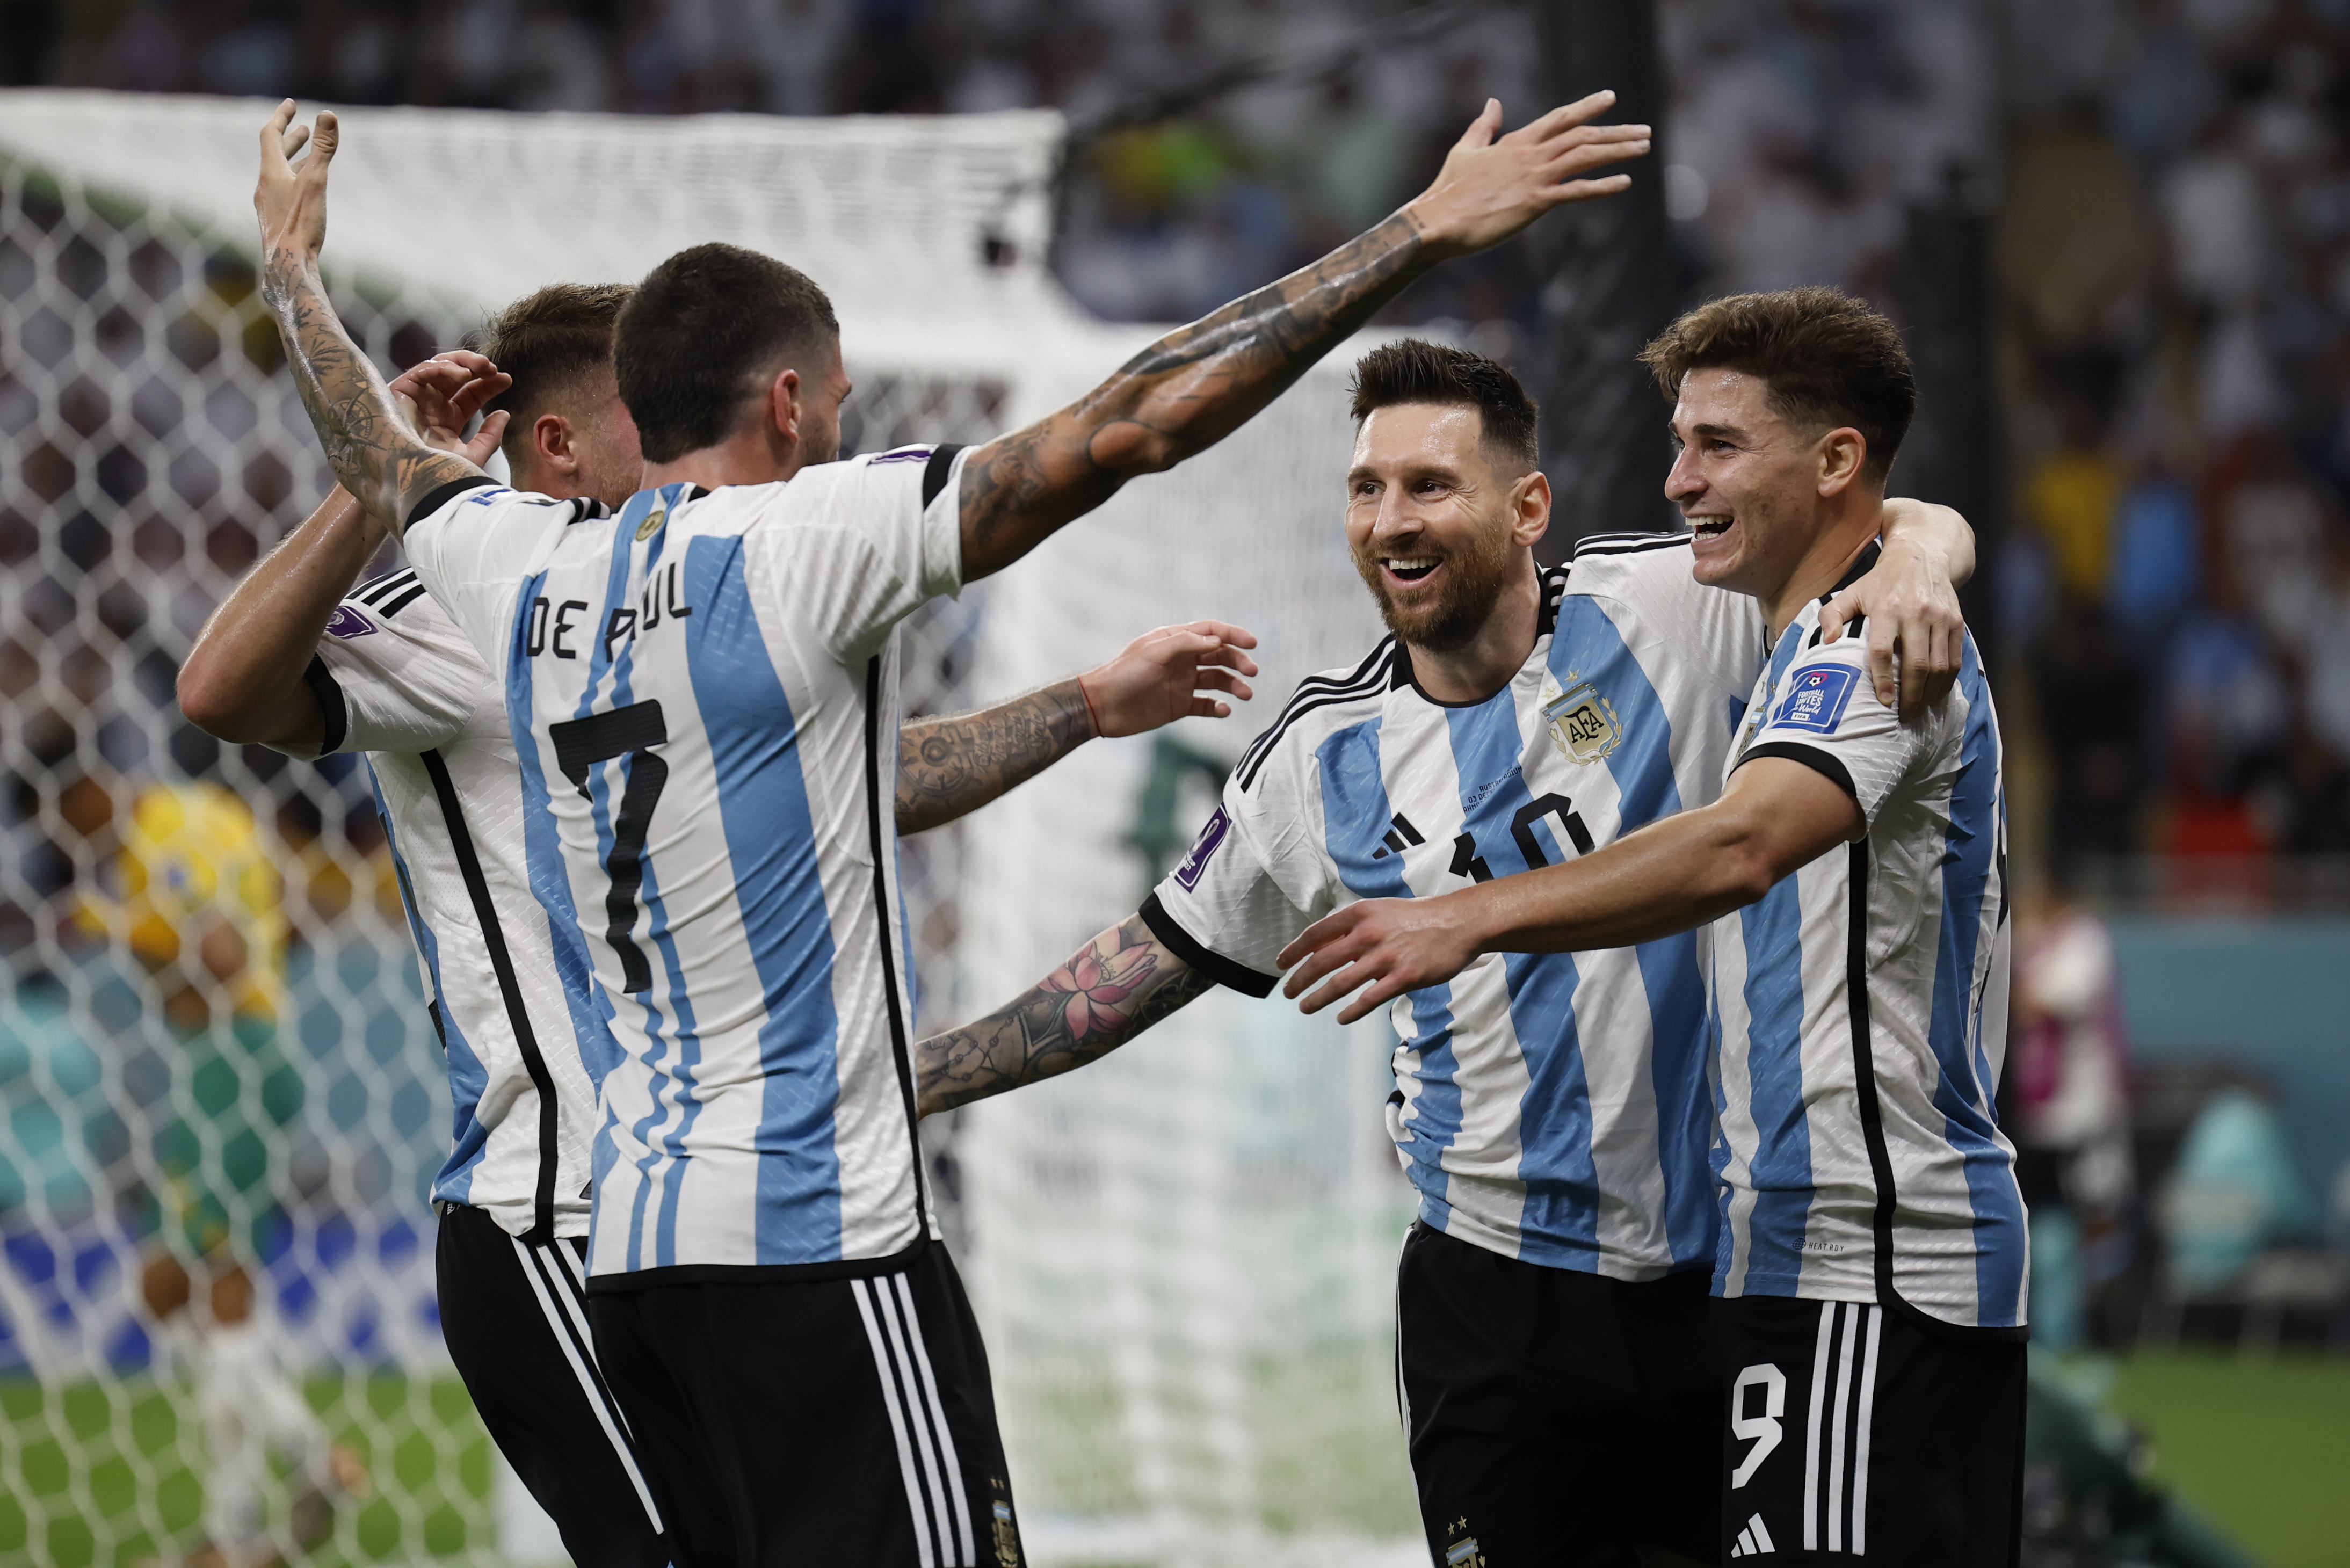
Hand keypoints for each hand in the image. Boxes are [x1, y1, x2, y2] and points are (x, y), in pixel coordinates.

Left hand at [255, 100, 336, 272]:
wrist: (287, 266)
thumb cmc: (301, 225)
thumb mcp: (316, 182)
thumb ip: (323, 149)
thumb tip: (328, 114)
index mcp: (271, 172)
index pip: (270, 134)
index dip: (281, 117)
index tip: (291, 104)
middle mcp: (265, 186)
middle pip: (275, 154)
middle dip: (290, 139)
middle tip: (303, 129)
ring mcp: (268, 204)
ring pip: (280, 174)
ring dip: (295, 161)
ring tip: (311, 158)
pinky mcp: (275, 221)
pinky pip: (283, 192)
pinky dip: (295, 181)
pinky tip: (307, 193)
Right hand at [390, 352, 512, 463]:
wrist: (412, 480)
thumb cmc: (438, 474)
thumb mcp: (472, 456)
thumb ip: (490, 437)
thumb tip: (505, 414)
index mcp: (448, 420)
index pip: (471, 395)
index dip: (489, 385)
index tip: (507, 380)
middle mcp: (432, 406)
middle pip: (457, 377)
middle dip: (477, 368)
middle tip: (494, 369)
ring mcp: (417, 398)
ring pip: (440, 367)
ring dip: (464, 362)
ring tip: (484, 366)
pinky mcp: (401, 391)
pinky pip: (423, 371)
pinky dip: (445, 367)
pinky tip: (464, 374)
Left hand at [1076, 621, 1259, 737]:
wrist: (1102, 706)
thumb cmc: (1124, 674)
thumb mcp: (1154, 652)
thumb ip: (1186, 643)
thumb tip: (1216, 641)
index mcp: (1175, 640)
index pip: (1211, 632)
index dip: (1233, 635)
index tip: (1253, 643)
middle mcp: (1181, 660)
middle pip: (1219, 656)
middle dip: (1238, 661)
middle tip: (1252, 672)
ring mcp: (1181, 683)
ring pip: (1217, 681)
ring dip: (1234, 685)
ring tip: (1246, 695)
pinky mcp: (1179, 706)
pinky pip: (1206, 705)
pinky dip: (1218, 707)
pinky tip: (1224, 710)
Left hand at [1276, 896, 1484, 1025]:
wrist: (1459, 922)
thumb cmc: (1419, 916)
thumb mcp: (1381, 910)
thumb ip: (1354, 926)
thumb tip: (1324, 944)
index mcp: (1360, 914)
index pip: (1316, 934)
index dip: (1294, 950)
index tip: (1280, 964)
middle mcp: (1368, 934)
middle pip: (1322, 961)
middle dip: (1299, 979)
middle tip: (1287, 992)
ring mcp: (1385, 957)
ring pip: (1340, 983)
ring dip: (1318, 998)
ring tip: (1305, 1007)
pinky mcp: (1403, 978)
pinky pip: (1369, 999)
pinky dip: (1351, 1012)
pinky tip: (1341, 1018)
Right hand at [1402, 93, 1650, 259]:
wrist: (1439, 220)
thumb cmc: (1448, 190)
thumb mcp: (1466, 150)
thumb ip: (1484, 126)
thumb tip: (1493, 103)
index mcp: (1516, 141)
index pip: (1559, 117)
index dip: (1587, 106)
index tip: (1610, 97)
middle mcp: (1530, 154)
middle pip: (1582, 134)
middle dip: (1616, 130)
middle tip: (1643, 130)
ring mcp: (1535, 177)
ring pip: (1585, 156)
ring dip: (1618, 150)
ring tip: (1643, 147)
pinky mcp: (1536, 203)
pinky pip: (1577, 191)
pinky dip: (1603, 186)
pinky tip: (1625, 182)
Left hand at [1820, 502, 1964, 718]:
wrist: (1923, 555)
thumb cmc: (1881, 581)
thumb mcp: (1852, 591)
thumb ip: (1832, 615)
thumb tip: (1827, 642)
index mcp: (1886, 608)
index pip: (1883, 650)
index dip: (1882, 679)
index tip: (1883, 702)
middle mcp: (1916, 613)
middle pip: (1917, 664)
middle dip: (1911, 696)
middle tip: (1903, 717)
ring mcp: (1940, 618)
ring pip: (1940, 666)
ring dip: (1930, 693)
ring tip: (1919, 710)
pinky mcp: (1957, 622)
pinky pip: (1955, 659)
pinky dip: (1947, 682)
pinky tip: (1935, 695)